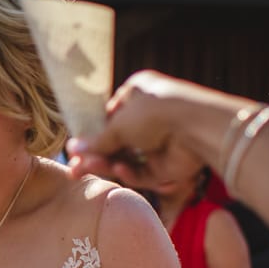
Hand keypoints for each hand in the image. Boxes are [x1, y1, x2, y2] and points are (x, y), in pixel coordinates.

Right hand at [63, 70, 210, 189]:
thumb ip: (97, 141)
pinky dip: (130, 172)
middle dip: (95, 155)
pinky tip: (120, 170)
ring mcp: (159, 143)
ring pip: (126, 159)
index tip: (74, 150)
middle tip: (74, 169)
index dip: (91, 135)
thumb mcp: (118, 123)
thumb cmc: (155, 111)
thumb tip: (73, 150)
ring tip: (87, 169)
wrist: (195, 125)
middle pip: (116, 142)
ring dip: (107, 164)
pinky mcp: (167, 165)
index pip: (109, 118)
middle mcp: (149, 118)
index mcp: (138, 96)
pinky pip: (142, 172)